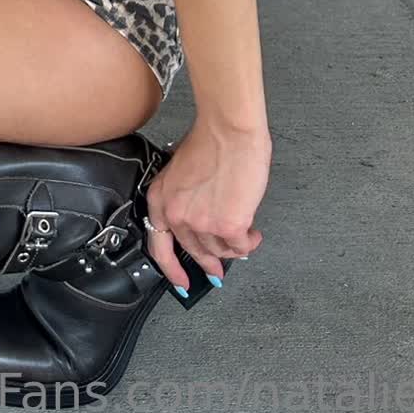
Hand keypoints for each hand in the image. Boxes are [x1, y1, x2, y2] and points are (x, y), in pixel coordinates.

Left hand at [142, 122, 269, 292]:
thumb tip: (201, 220)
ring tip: (245, 232)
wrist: (229, 129)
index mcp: (161, 199)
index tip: (181, 282)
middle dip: (209, 262)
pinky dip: (250, 242)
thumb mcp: (182, 171)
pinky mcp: (228, 227)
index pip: (159, 246)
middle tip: (218, 270)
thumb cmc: (210, 140)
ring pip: (221, 250)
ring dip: (234, 246)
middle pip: (194, 250)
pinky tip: (253, 232)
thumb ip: (185, 199)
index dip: (171, 268)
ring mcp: (202, 224)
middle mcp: (177, 215)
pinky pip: (241, 246)